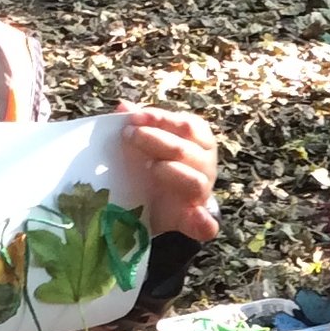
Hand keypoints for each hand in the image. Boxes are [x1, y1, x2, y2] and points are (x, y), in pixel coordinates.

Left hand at [118, 105, 219, 241]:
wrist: (160, 208)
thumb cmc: (157, 169)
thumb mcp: (149, 145)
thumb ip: (141, 126)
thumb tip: (123, 106)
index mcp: (200, 142)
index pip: (188, 126)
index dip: (163, 119)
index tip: (136, 117)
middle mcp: (206, 165)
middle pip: (186, 149)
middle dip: (157, 140)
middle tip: (128, 135)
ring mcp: (202, 194)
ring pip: (195, 181)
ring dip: (173, 172)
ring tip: (151, 167)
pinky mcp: (195, 221)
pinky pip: (206, 224)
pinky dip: (203, 222)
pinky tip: (196, 217)